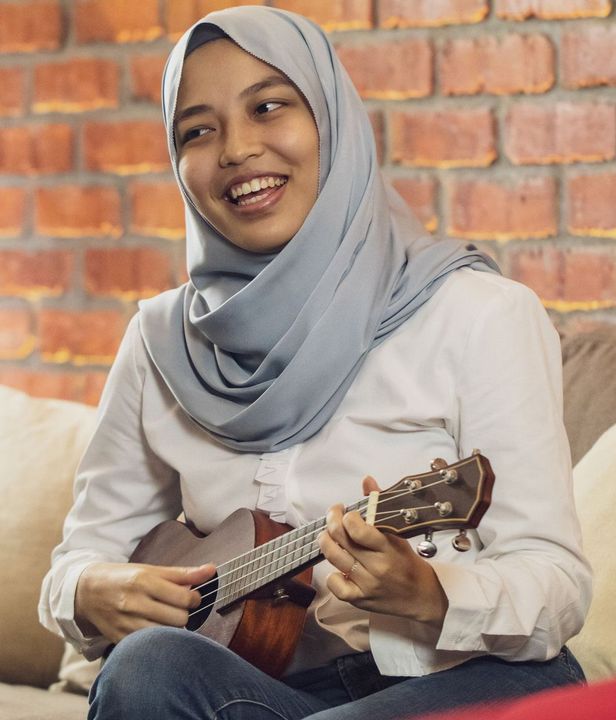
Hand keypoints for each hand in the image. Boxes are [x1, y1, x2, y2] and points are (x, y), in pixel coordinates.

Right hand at [75, 561, 214, 643]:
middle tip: (179, 608)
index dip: (195, 598)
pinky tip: (155, 629)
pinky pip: (150, 646)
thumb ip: (183, 573)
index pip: (184, 598)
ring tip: (168, 618)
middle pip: (179, 619)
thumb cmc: (124, 577)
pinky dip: (158, 640)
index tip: (192, 597)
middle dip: (184, 614)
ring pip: (167, 635)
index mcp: (144, 580)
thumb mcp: (151, 570)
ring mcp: (126, 623)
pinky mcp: (119, 639)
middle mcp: (134, 602)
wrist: (86, 591)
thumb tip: (212, 570)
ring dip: (173, 628)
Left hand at [317, 476, 447, 626]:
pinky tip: (336, 567)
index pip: (358, 529)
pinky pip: (336, 586)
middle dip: (331, 521)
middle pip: (341, 540)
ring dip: (325, 542)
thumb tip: (367, 480)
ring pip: (335, 558)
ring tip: (328, 535)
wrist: (421, 597)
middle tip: (333, 516)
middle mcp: (376, 565)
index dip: (346, 516)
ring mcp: (367, 583)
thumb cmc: (407, 562)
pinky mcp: (360, 599)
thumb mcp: (398, 533)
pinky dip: (332, 576)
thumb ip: (379, 506)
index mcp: (387, 547)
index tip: (347, 511)